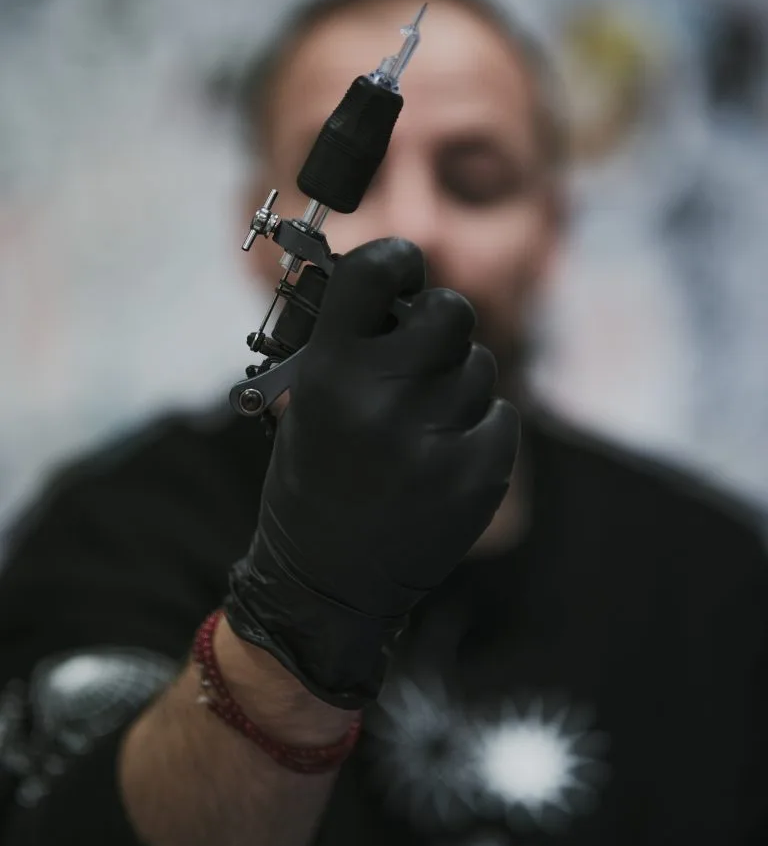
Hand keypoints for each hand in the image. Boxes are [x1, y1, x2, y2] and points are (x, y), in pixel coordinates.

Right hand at [226, 237, 519, 706]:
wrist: (327, 584)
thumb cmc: (311, 485)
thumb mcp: (302, 405)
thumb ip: (345, 343)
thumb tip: (391, 287)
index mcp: (329, 376)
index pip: (375, 272)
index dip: (394, 261)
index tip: (401, 271)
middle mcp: (384, 400)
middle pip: (450, 311)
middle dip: (437, 322)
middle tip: (421, 348)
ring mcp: (438, 440)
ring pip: (480, 365)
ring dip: (458, 380)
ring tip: (423, 420)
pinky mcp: (479, 475)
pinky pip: (502, 413)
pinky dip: (480, 425)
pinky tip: (445, 452)